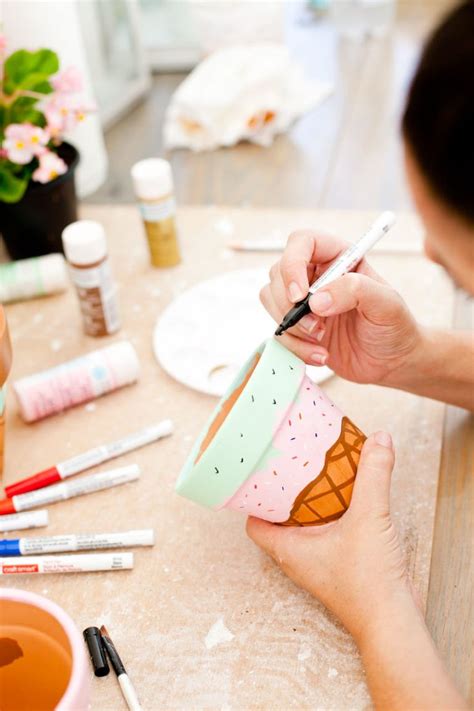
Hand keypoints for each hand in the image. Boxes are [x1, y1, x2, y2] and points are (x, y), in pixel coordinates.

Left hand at [247, 431, 416, 642]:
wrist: (392, 621)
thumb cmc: (368, 583)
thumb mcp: (369, 517)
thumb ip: (374, 476)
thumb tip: (378, 439)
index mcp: (287, 549)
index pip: (253, 523)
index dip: (251, 499)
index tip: (260, 473)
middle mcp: (297, 557)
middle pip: (277, 520)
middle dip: (282, 494)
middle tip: (290, 465)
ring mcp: (317, 563)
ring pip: (302, 527)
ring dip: (308, 503)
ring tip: (316, 475)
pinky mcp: (337, 566)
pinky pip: (324, 534)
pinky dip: (329, 514)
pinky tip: (345, 498)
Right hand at [260, 230, 421, 385]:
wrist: (392, 362)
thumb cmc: (395, 326)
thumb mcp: (387, 304)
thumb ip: (355, 291)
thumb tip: (317, 300)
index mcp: (338, 258)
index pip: (302, 242)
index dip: (293, 264)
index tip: (300, 295)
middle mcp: (316, 275)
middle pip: (278, 273)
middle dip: (291, 305)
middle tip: (316, 326)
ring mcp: (304, 302)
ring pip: (271, 300)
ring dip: (292, 327)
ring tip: (321, 339)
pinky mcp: (298, 327)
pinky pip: (279, 331)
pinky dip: (295, 347)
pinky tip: (320, 354)